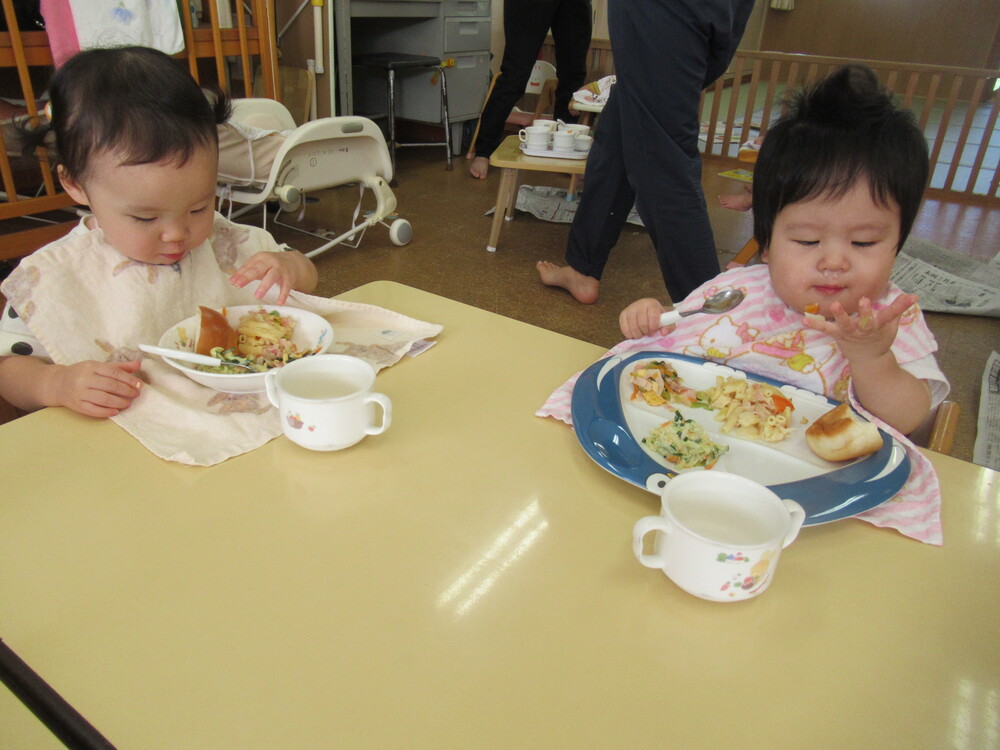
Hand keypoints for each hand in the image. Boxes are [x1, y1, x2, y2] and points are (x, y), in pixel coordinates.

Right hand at [50, 359, 143, 417]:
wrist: (58, 383)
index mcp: (92, 366)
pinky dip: (106, 411)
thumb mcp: (98, 366)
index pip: (114, 373)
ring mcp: (80, 392)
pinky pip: (94, 410)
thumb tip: (138, 365)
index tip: (139, 385)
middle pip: (110, 386)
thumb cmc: (82, 374)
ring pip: (103, 398)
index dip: (129, 379)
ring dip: (119, 402)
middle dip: (127, 391)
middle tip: (136, 395)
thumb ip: (119, 366)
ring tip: (128, 403)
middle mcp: (85, 378)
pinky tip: (115, 411)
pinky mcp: (76, 404)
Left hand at [230, 251, 316, 304]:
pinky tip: (279, 303)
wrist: (293, 262)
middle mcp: (270, 261)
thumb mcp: (259, 265)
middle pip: (258, 269)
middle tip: (238, 285)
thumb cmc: (271, 265)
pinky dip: (283, 295)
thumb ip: (247, 271)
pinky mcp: (289, 277)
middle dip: (247, 277)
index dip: (240, 274)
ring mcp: (280, 269)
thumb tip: (232, 280)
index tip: (232, 282)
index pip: (249, 265)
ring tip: (257, 296)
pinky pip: (286, 287)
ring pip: (272, 277)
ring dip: (264, 286)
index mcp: (261, 257)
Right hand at [619, 298, 674, 338]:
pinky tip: (635, 333)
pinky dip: (630, 335)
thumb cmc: (657, 317)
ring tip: (642, 334)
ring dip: (638, 334)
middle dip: (646, 332)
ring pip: (632, 326)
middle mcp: (639, 304)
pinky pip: (624, 329)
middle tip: (648, 333)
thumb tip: (663, 333)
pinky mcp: (623, 315)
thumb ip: (669, 327)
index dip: (653, 326)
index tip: (654, 331)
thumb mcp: (666, 320)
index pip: (652, 315)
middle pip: (642, 322)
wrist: (646, 311)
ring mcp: (630, 309)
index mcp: (652, 304)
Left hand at [802, 293, 916, 363]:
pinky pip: (826, 329)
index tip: (910, 296)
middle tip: (864, 301)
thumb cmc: (879, 339)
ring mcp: (850, 333)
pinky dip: (815, 325)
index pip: (891, 314)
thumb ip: (898, 310)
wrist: (868, 360)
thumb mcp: (891, 326)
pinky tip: (804, 320)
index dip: (901, 306)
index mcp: (879, 325)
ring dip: (840, 315)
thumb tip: (912, 295)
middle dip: (864, 312)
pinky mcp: (838, 335)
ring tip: (835, 305)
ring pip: (845, 324)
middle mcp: (865, 329)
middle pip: (865, 320)